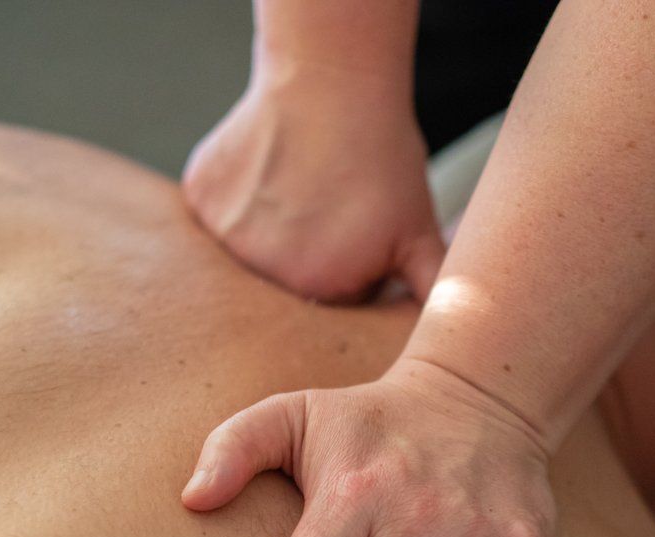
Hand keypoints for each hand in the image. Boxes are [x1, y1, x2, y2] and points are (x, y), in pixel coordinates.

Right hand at [182, 74, 445, 302]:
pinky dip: (238, 199)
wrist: (331, 81)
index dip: (352, 266)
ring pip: (251, 250)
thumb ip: (434, 292)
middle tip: (329, 203)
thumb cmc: (382, 156)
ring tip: (301, 184)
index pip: (333, 301)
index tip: (359, 227)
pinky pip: (217, 216)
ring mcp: (225, 237)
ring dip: (272, 227)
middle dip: (310, 253)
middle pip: (289, 282)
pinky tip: (267, 169)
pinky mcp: (200, 201)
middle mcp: (266, 274)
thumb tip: (454, 338)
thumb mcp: (419, 231)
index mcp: (320, 289)